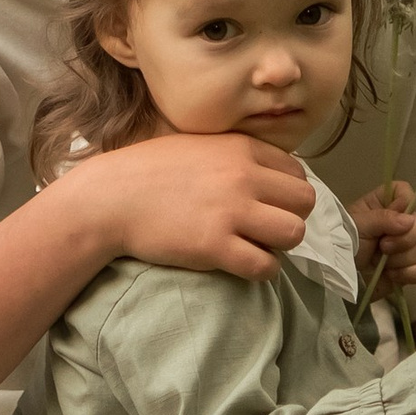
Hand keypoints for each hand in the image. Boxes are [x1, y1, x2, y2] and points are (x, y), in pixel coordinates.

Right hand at [93, 130, 313, 280]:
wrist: (111, 197)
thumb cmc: (149, 170)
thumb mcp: (198, 145)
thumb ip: (236, 155)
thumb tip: (270, 175)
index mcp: (240, 148)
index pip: (298, 172)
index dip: (287, 193)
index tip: (269, 204)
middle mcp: (243, 176)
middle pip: (304, 202)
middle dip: (290, 217)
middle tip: (265, 227)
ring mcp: (231, 211)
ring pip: (294, 233)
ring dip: (280, 244)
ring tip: (256, 244)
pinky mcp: (216, 246)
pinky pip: (266, 266)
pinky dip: (261, 269)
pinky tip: (242, 262)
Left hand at [349, 182, 415, 287]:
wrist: (340, 274)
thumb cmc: (344, 242)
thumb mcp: (359, 225)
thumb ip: (383, 219)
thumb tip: (410, 221)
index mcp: (383, 205)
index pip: (406, 192)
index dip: (404, 203)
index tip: (393, 217)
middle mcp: (398, 224)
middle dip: (403, 240)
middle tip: (382, 246)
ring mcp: (404, 247)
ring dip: (401, 258)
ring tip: (382, 263)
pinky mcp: (407, 268)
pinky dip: (407, 274)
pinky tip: (390, 275)